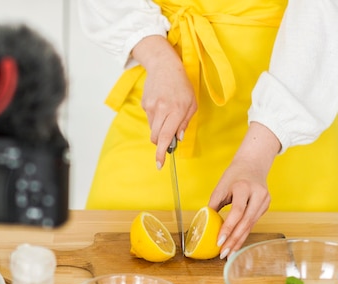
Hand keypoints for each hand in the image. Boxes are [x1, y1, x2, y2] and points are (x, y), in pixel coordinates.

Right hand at [131, 36, 196, 168]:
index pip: (166, 136)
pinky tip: (161, 105)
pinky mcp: (144, 104)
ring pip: (153, 129)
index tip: (160, 164)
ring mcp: (151, 107)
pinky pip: (150, 119)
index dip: (162, 152)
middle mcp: (162, 110)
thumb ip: (185, 122)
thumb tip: (178, 138)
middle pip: (156, 137)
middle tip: (168, 141)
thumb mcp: (192, 103)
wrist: (164, 66)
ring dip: (159, 129)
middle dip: (161, 143)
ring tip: (167, 115)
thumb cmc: (182, 85)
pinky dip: (156, 118)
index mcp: (177, 110)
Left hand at [208, 122, 280, 257]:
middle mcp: (258, 194)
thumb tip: (205, 224)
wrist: (252, 165)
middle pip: (246, 222)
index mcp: (244, 187)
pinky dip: (244, 233)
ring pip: (251, 225)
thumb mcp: (221, 187)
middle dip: (234, 239)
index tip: (219, 241)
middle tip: (223, 253)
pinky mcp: (266, 206)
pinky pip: (253, 222)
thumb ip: (214, 205)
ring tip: (228, 252)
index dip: (228, 228)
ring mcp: (264, 200)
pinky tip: (236, 243)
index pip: (237, 211)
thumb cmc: (234, 175)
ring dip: (239, 240)